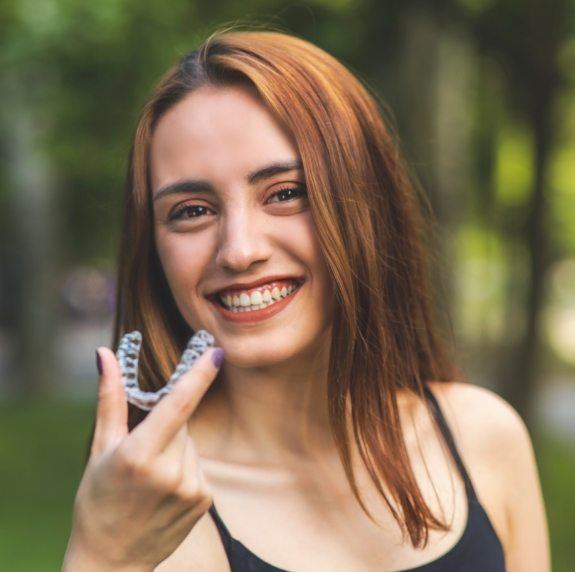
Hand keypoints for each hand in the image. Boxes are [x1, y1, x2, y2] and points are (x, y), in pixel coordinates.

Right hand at [62, 343, 223, 570]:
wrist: (111, 560)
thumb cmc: (98, 499)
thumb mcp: (100, 448)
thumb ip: (110, 398)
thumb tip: (105, 354)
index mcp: (140, 455)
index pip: (178, 404)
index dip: (200, 375)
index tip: (217, 352)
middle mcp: (170, 472)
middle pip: (182, 423)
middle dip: (167, 425)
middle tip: (143, 450)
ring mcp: (191, 488)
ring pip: (191, 444)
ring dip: (176, 448)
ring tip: (152, 477)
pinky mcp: (204, 499)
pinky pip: (199, 465)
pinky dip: (185, 467)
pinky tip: (165, 489)